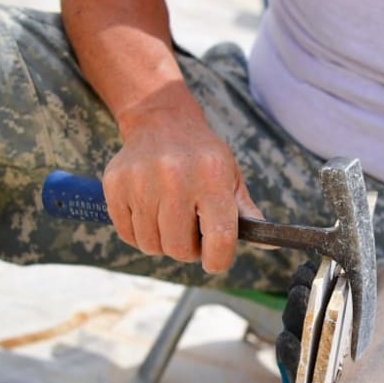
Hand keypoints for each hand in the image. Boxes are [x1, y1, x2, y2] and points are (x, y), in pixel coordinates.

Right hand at [101, 90, 260, 273]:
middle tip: (190, 233)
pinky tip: (150, 212)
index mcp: (212, 177)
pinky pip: (127, 234)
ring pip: (151, 245)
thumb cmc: (202, 156)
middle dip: (187, 250)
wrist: (161, 121)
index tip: (215, 261)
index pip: (219, 237)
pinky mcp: (116, 185)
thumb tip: (267, 242)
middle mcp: (175, 177)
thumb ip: (245, 211)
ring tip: (170, 219)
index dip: (218, 260)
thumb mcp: (230, 176)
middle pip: (179, 248)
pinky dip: (140, 233)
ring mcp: (141, 181)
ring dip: (162, 242)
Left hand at [275, 262, 383, 382]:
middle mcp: (317, 351)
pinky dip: (311, 275)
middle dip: (295, 313)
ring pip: (299, 307)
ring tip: (307, 274)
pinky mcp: (325, 299)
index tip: (289, 342)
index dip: (291, 356)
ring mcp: (318, 324)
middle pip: (294, 331)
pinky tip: (315, 263)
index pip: (300, 369)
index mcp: (328, 377)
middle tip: (300, 296)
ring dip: (300, 289)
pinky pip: (311, 286)